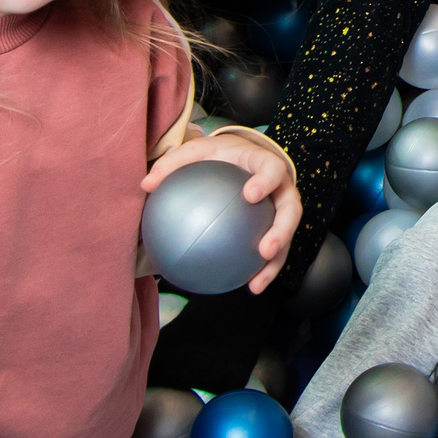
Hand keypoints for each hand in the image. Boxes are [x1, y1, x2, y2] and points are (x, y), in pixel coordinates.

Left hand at [145, 131, 301, 293]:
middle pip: (291, 210)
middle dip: (281, 231)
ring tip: (257, 282)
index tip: (250, 195)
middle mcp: (282, 189)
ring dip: (275, 263)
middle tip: (265, 249)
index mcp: (266, 164)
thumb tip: (146, 183)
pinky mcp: (277, 228)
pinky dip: (262, 270)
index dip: (266, 181)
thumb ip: (174, 163)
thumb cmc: (221, 155)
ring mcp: (282, 210)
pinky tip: (247, 285)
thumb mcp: (197, 151)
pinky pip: (273, 251)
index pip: (272, 170)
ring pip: (287, 237)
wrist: (242, 158)